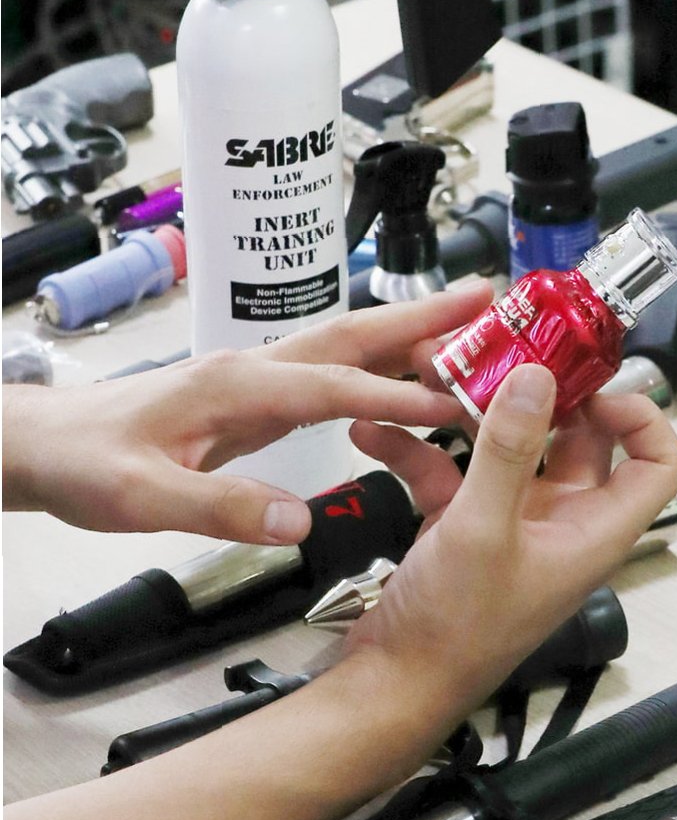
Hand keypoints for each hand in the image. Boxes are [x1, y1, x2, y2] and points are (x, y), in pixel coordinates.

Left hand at [1, 283, 491, 543]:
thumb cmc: (87, 466)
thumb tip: (298, 521)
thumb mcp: (140, 498)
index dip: (399, 392)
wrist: (45, 445)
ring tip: (472, 323)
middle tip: (489, 298)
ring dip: (411, 329)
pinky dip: (382, 361)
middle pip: (355, 332)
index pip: (335, 384)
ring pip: (348, 342)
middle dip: (426, 315)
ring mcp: (258, 376)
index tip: (457, 403)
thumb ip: (220, 506)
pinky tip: (406, 373)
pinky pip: (334, 370)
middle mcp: (255, 367)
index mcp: (235, 386)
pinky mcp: (257, 392)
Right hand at [343, 364, 676, 709]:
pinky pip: (455, 472)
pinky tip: (378, 432)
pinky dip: (422, 450)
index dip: (642, 417)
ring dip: (476, 415)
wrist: (393, 685)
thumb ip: (510, 450)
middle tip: (511, 356)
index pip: (658, 464)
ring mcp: (515, 523)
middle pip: (581, 440)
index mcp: (595, 530)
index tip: (593, 384)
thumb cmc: (454, 633)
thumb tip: (538, 378)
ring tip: (440, 377)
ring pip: (512, 448)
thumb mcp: (482, 529)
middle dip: (545, 395)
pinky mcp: (467, 527)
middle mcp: (564, 523)